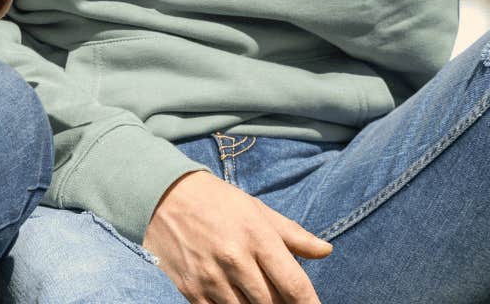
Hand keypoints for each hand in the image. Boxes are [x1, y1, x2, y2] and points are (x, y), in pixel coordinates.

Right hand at [144, 170, 331, 303]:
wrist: (164, 196)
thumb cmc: (217, 201)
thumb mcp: (257, 209)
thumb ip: (292, 234)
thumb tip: (325, 250)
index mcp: (257, 236)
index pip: (294, 284)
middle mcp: (235, 259)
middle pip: (272, 303)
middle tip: (284, 300)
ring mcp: (211, 277)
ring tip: (258, 297)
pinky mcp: (191, 290)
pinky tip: (236, 301)